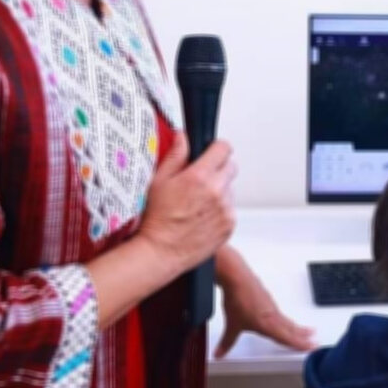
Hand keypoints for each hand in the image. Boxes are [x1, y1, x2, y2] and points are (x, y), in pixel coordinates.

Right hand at [137, 132, 236, 276]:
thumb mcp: (158, 180)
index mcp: (199, 176)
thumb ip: (175, 155)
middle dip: (218, 168)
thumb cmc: (156, 218)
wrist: (160, 252)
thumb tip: (183, 136)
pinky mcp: (230, 224)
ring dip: (219, 190)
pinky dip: (221, 209)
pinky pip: (230, 208)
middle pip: (231, 166)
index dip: (216, 149)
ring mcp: (226, 209)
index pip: (224, 148)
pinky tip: (202, 216)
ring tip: (198, 202)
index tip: (211, 153)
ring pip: (230, 188)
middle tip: (201, 179)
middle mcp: (217, 191)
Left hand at [214, 245, 315, 356]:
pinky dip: (285, 318)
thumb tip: (220, 353)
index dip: (301, 344)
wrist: (237, 278)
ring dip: (296, 327)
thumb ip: (227, 341)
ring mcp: (271, 305)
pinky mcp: (266, 298)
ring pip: (287, 320)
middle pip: (292, 328)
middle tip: (314, 339)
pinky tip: (282, 318)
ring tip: (304, 330)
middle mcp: (273, 315)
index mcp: (269, 324)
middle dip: (303, 335)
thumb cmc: (238, 299)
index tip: (312, 346)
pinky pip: (280, 312)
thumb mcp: (232, 325)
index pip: (288, 338)